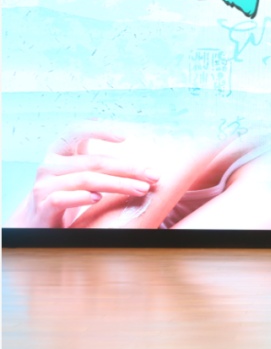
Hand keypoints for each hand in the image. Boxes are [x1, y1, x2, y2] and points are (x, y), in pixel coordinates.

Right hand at [9, 125, 159, 227]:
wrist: (38, 223)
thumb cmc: (66, 192)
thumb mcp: (76, 169)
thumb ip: (90, 152)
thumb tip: (111, 126)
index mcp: (60, 151)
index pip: (76, 130)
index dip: (99, 130)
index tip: (125, 137)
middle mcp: (49, 165)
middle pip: (94, 161)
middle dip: (128, 168)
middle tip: (153, 176)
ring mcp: (44, 186)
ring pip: (85, 180)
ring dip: (118, 184)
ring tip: (141, 189)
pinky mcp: (42, 207)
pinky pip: (62, 198)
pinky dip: (82, 197)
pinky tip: (98, 199)